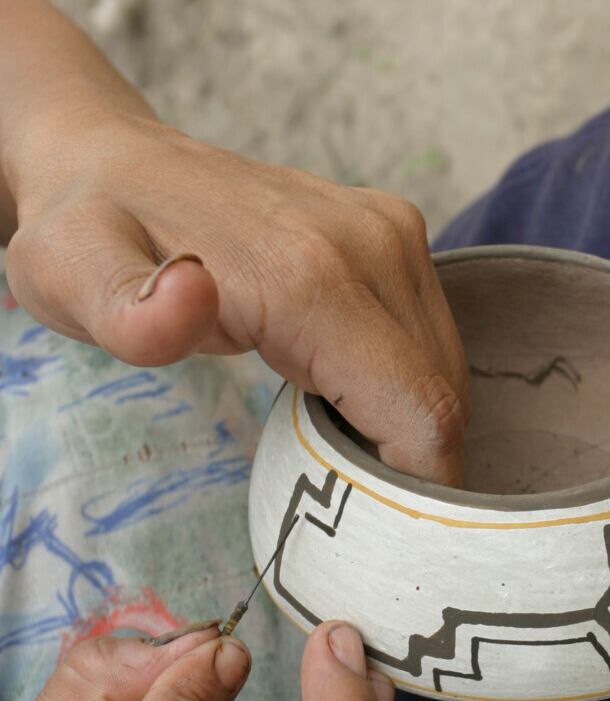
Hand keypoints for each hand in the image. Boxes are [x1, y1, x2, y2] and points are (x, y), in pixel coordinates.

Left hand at [4, 106, 469, 485]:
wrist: (109, 158)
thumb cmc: (88, 235)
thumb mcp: (71, 276)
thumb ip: (126, 311)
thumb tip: (188, 299)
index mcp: (312, 275)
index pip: (422, 413)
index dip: (419, 493)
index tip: (380, 542)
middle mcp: (371, 244)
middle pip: (444, 398)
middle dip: (417, 471)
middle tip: (353, 518)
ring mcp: (391, 231)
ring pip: (447, 370)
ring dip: (415, 430)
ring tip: (344, 460)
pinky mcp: (395, 230)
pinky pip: (432, 337)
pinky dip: (409, 388)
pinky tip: (348, 401)